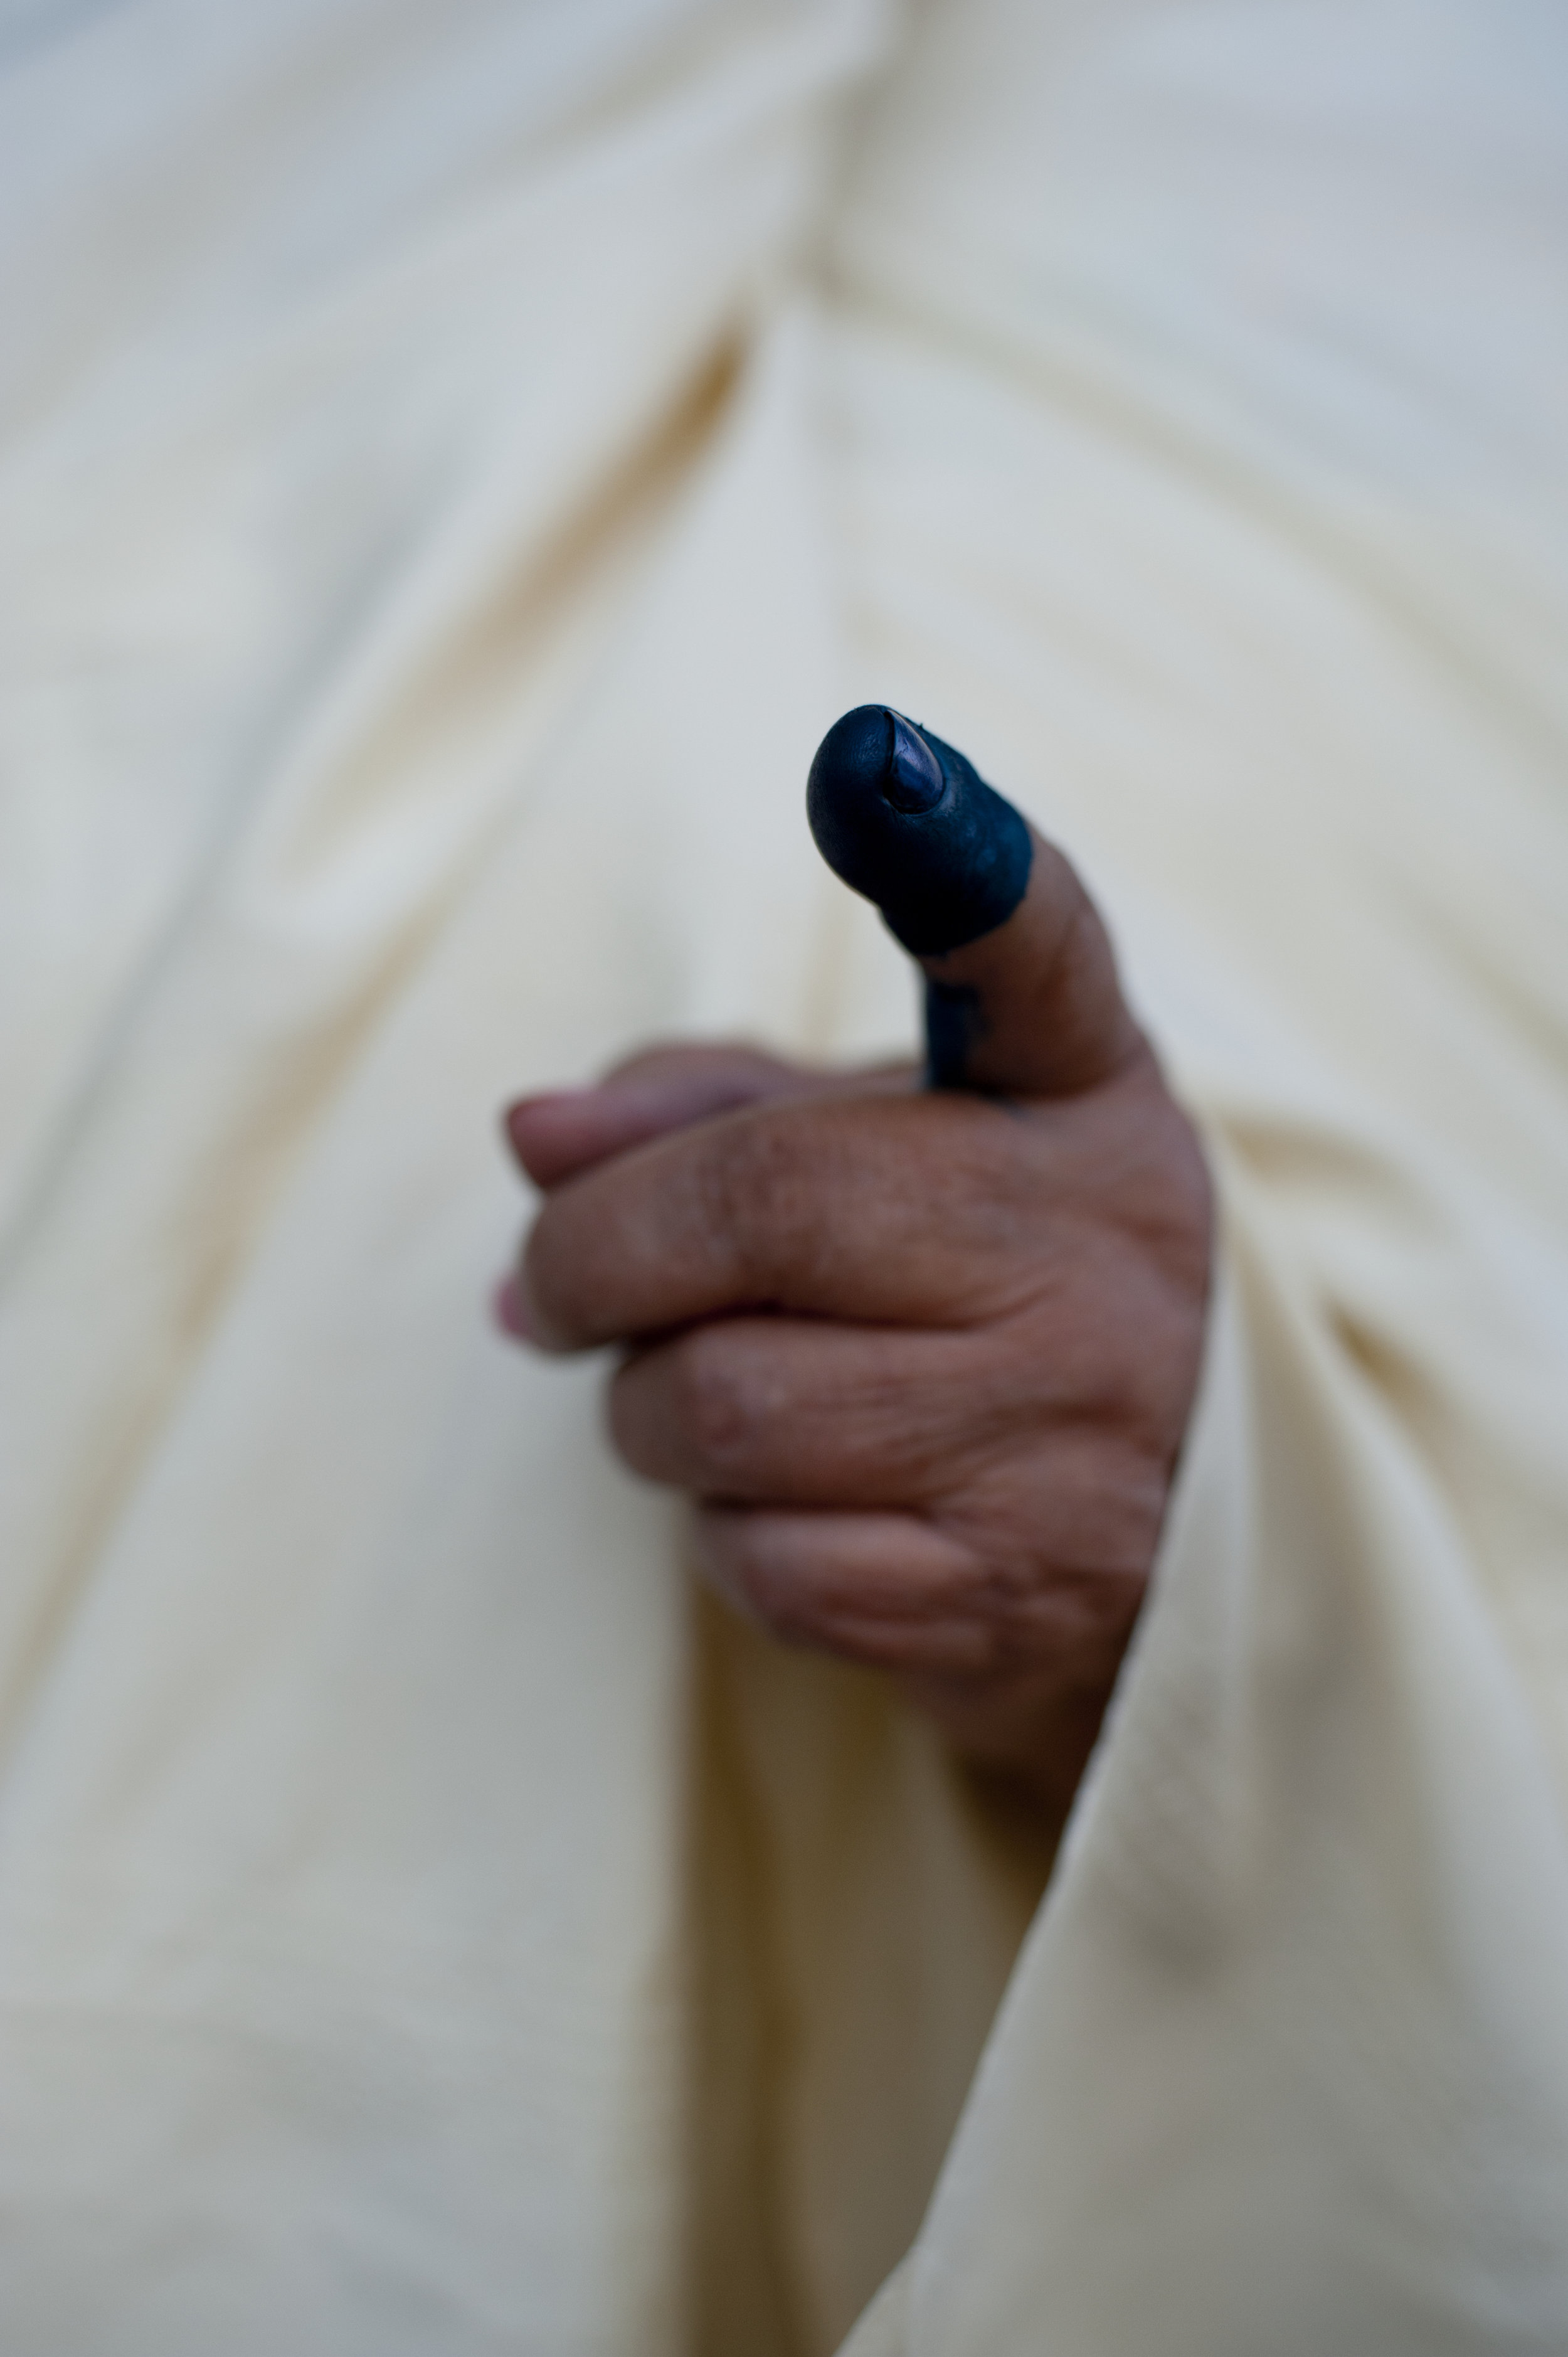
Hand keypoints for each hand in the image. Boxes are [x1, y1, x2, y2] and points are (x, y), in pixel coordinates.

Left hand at [500, 829, 1211, 1822]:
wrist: (1175, 1555)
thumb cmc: (989, 1311)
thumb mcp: (901, 1166)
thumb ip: (712, 1113)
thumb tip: (529, 1137)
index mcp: (1082, 1105)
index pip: (1038, 959)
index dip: (959, 863)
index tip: (878, 764)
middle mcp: (1096, 1249)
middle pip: (762, 1209)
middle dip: (593, 1257)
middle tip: (556, 1284)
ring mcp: (1070, 1433)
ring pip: (724, 1406)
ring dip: (643, 1411)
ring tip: (685, 1399)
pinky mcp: (1016, 1595)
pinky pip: (764, 1560)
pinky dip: (719, 1535)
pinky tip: (780, 1506)